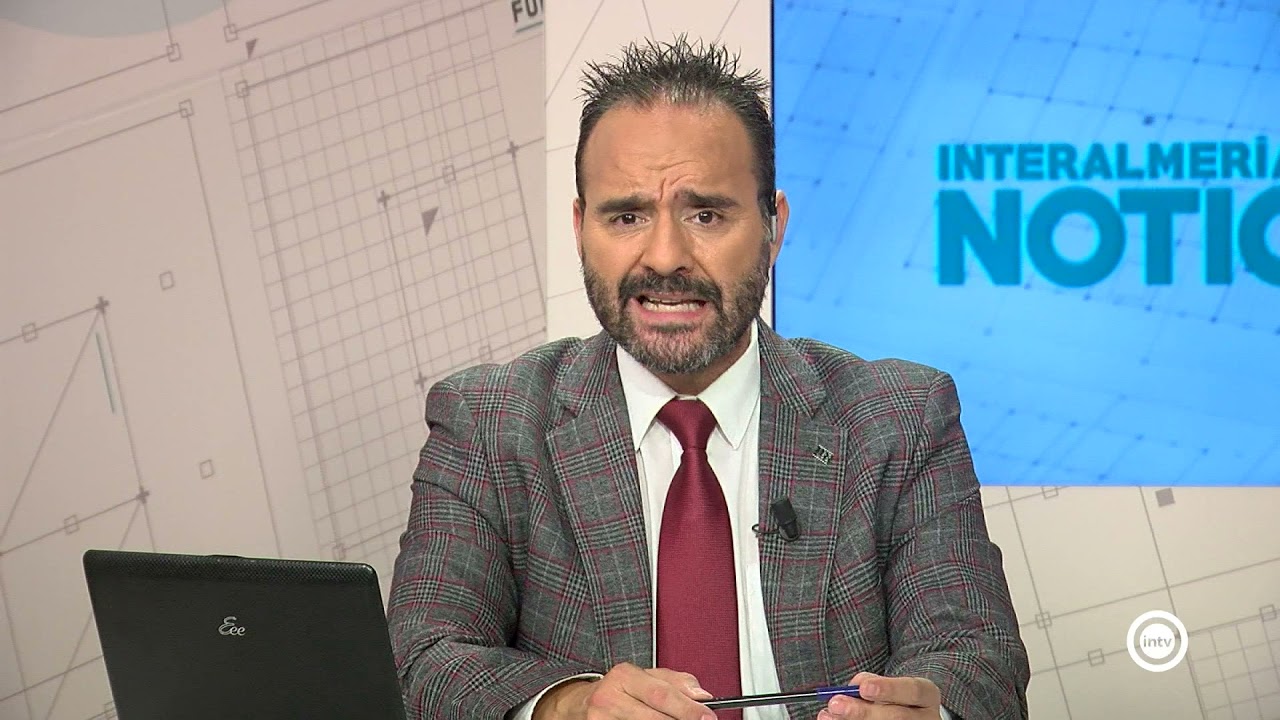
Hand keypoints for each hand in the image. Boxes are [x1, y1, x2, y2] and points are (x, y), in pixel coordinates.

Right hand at [533, 662, 715, 719]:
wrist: (580, 705)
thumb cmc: (618, 691)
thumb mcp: (645, 677)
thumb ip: (675, 682)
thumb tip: (701, 694)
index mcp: (624, 675)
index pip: (661, 694)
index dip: (688, 708)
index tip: (707, 717)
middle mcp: (609, 697)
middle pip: (653, 717)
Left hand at [818, 672, 940, 719]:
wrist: (913, 715)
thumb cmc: (896, 697)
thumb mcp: (891, 684)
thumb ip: (872, 682)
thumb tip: (851, 689)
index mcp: (926, 695)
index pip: (912, 691)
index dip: (888, 689)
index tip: (863, 688)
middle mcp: (926, 717)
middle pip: (897, 717)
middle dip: (863, 711)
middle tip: (836, 704)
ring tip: (830, 716)